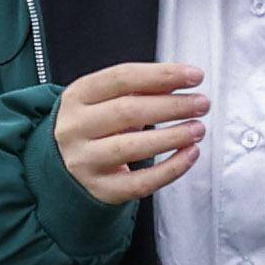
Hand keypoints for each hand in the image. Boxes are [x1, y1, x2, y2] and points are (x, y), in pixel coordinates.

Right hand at [52, 60, 208, 205]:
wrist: (63, 166)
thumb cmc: (94, 126)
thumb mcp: (104, 100)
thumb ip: (138, 89)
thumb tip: (181, 82)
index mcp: (77, 96)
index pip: (122, 77)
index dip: (162, 75)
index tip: (194, 76)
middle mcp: (75, 128)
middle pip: (128, 111)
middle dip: (172, 106)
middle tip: (202, 104)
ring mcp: (85, 161)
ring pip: (133, 148)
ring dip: (173, 136)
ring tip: (198, 128)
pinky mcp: (100, 190)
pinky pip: (140, 182)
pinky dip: (170, 168)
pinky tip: (190, 154)